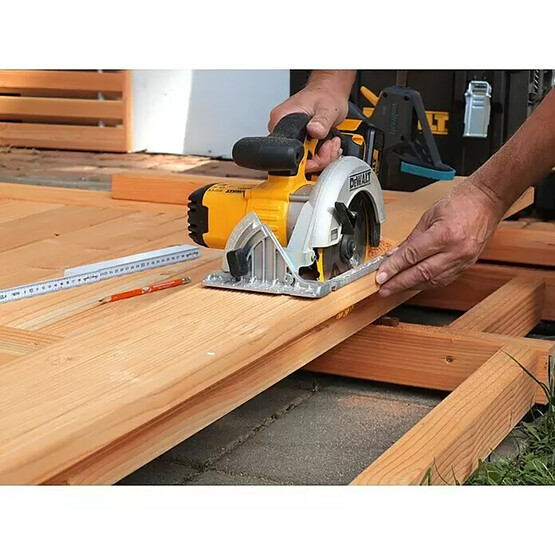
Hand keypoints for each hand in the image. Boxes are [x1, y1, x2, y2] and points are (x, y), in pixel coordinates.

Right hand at [268, 81, 349, 172]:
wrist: (330, 92)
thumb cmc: (326, 95)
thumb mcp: (326, 108)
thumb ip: (321, 121)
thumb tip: (314, 130)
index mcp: (281, 120)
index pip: (288, 152)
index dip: (307, 159)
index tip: (320, 151)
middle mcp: (282, 129)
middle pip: (297, 160)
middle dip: (319, 158)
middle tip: (329, 145)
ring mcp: (290, 136)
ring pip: (305, 160)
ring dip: (323, 156)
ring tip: (331, 142)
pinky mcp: (298, 140)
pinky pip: (308, 156)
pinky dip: (321, 154)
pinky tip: (328, 143)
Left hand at [376, 178, 504, 296]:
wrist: (488, 200)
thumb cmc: (461, 202)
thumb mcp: (429, 216)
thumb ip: (411, 239)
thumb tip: (394, 255)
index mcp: (444, 235)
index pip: (412, 256)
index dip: (393, 268)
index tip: (380, 276)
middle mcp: (456, 251)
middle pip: (421, 273)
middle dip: (399, 283)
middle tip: (383, 288)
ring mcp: (464, 260)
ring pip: (432, 281)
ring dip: (411, 286)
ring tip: (394, 288)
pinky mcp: (467, 265)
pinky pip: (443, 280)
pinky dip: (426, 283)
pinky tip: (414, 284)